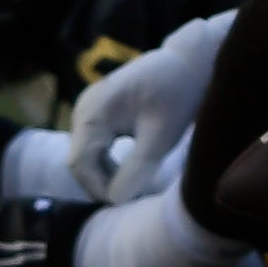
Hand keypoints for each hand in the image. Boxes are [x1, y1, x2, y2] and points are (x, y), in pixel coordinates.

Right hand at [66, 37, 198, 203]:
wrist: (188, 63)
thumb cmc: (178, 95)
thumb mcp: (161, 136)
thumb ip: (137, 168)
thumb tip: (115, 200)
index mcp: (93, 112)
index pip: (80, 164)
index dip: (98, 189)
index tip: (124, 203)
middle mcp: (83, 109)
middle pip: (80, 161)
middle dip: (101, 184)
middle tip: (130, 199)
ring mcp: (88, 109)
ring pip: (86, 155)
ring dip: (104, 174)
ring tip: (132, 187)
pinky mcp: (98, 112)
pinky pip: (94, 145)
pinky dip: (107, 162)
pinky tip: (128, 171)